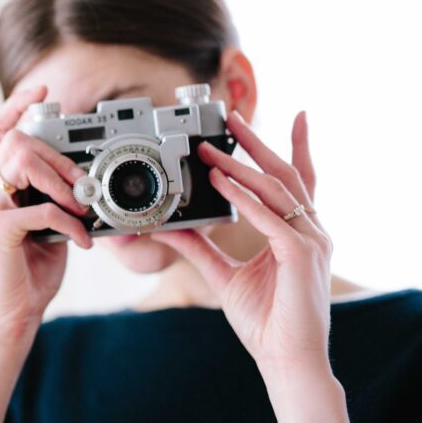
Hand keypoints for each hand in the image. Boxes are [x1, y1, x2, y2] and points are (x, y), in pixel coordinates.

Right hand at [0, 85, 91, 338]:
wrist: (13, 318)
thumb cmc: (30, 275)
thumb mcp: (49, 227)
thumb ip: (54, 198)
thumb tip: (82, 180)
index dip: (17, 105)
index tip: (41, 90)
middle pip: (16, 141)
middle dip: (58, 157)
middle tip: (82, 187)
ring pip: (20, 161)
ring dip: (60, 181)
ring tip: (80, 207)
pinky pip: (39, 207)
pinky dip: (69, 221)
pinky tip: (81, 240)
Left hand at [152, 110, 334, 372]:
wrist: (285, 358)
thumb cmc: (265, 320)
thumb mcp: (222, 274)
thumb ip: (197, 248)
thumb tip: (166, 227)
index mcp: (298, 232)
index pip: (297, 182)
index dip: (294, 147)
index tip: (286, 119)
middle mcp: (309, 231)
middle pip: (286, 174)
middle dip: (258, 143)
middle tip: (233, 117)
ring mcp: (310, 241)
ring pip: (276, 189)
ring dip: (240, 166)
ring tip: (210, 151)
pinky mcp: (301, 255)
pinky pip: (270, 218)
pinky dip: (244, 199)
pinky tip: (220, 184)